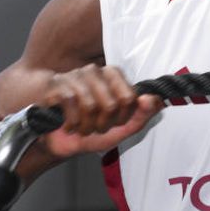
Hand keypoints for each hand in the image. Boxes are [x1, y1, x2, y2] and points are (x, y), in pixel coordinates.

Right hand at [40, 63, 163, 157]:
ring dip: (86, 127)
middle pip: (111, 103)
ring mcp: (75, 76)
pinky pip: (72, 105)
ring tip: (81, 127)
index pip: (129, 98)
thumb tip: (154, 99)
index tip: (113, 123)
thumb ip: (142, 115)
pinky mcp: (58, 85)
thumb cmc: (90, 130)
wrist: (55, 138)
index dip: (122, 118)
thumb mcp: (121, 128)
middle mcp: (96, 71)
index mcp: (114, 76)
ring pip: (91, 106)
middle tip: (95, 127)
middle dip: (103, 124)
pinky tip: (68, 125)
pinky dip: (71, 124)